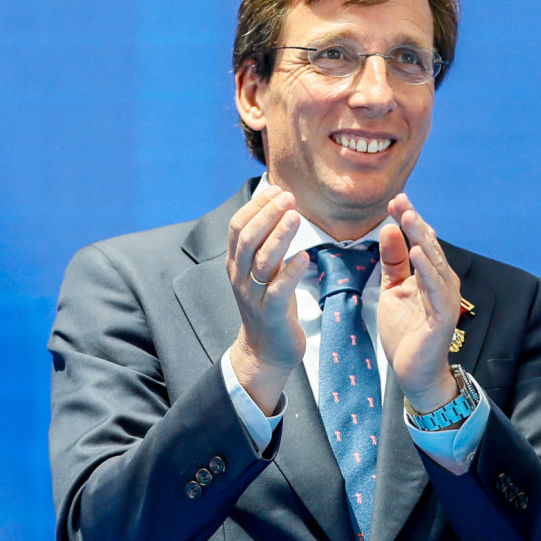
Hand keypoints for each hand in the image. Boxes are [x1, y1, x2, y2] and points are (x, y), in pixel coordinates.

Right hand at [226, 186, 313, 413]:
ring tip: (295, 217)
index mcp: (236, 263)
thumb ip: (268, 242)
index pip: (238, 227)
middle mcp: (240, 277)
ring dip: (279, 236)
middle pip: (247, 239)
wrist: (265, 350)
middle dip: (267, 215)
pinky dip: (291, 271)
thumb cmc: (270, 304)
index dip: (256, 206)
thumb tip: (279, 203)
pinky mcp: (271, 313)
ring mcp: (254, 296)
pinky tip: (304, 256)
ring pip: (262, 261)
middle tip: (288, 197)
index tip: (277, 189)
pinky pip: (278, 290)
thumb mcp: (264, 270)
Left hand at [377, 193, 462, 413]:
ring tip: (409, 218)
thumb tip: (391, 228)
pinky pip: (436, 290)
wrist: (414, 372)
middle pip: (430, 247)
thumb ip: (393, 261)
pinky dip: (428, 271)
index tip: (394, 199)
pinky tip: (418, 254)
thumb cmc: (406, 332)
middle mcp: (443, 283)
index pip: (421, 242)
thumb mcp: (393, 290)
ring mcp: (445, 299)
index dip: (408, 220)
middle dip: (414, 224)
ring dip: (422, 240)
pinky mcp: (444, 317)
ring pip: (435, 263)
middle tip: (400, 201)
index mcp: (431, 276)